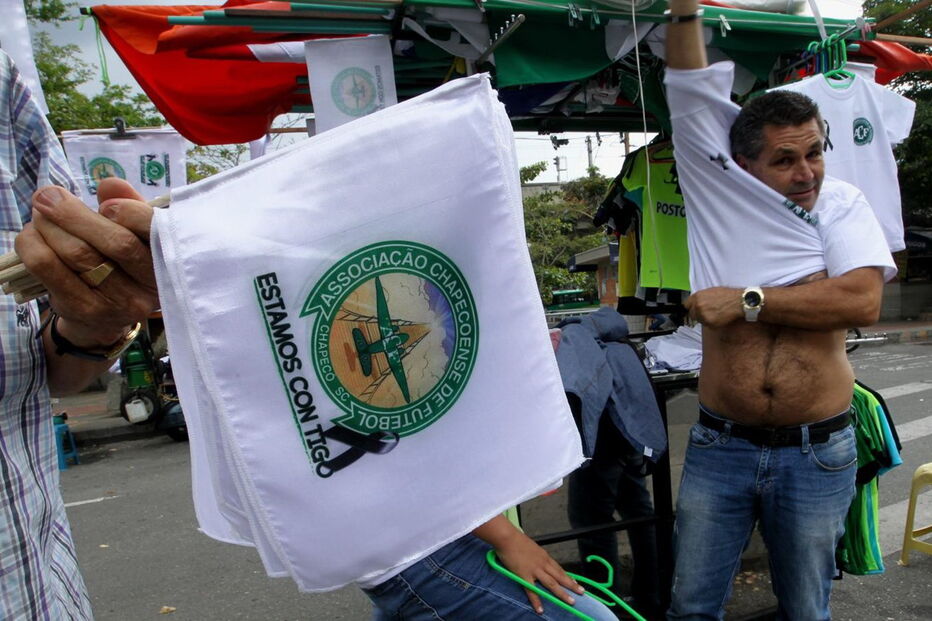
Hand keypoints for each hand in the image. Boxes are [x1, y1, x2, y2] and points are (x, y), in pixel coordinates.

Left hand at [15, 179, 156, 346]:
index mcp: (170, 259)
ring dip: (49, 225)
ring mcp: (118, 303)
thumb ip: (128, 204)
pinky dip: (33, 244)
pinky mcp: (84, 310)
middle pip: (115, 243)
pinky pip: (49, 268)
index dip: (129, 212)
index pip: (156, 232)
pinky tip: (32, 235)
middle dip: (74, 213)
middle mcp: (150, 286)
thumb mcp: (133, 233)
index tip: (104, 205)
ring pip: (78, 253)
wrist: (103, 317)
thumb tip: (110, 184)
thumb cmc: (121, 264)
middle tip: (48, 195)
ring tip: (40, 213)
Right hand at [494, 529, 584, 613]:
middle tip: (582, 592)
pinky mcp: (524, 575)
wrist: (507, 538)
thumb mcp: (532, 547)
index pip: (559, 569)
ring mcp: (535, 570)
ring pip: (552, 584)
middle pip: (560, 576)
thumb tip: (538, 559)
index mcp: (545, 556)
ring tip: (571, 602)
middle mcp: (543, 563)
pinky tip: (540, 610)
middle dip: (572, 585)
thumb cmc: (517, 540)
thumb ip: (536, 555)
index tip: (575, 583)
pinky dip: (536, 601)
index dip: (568, 577)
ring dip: (562, 594)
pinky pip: (532, 591)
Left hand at [685, 287, 742, 326]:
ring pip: (700, 321)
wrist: (738, 302)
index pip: (686, 305)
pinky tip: (719, 317)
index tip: (691, 310)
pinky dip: (712, 323)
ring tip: (716, 314)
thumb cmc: (727, 295)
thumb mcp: (710, 291)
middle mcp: (698, 306)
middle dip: (698, 314)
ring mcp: (703, 316)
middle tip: (708, 312)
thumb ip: (700, 298)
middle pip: (692, 314)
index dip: (690, 308)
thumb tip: (695, 303)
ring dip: (705, 319)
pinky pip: (707, 325)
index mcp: (697, 297)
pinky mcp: (709, 323)